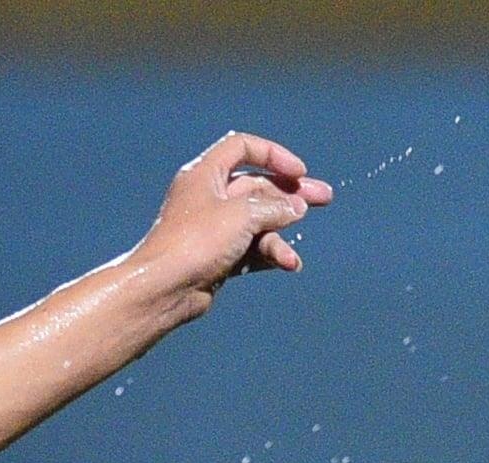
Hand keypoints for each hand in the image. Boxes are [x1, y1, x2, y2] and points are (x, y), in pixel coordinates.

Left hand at [129, 132, 333, 313]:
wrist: (164, 289)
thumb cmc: (194, 243)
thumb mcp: (242, 215)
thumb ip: (274, 207)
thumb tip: (297, 208)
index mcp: (205, 173)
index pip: (242, 148)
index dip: (273, 155)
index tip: (298, 171)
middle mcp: (209, 197)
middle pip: (258, 187)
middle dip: (291, 195)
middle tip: (324, 197)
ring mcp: (213, 228)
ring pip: (257, 222)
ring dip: (281, 233)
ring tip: (295, 253)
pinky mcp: (218, 256)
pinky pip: (251, 248)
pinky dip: (269, 254)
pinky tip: (286, 264)